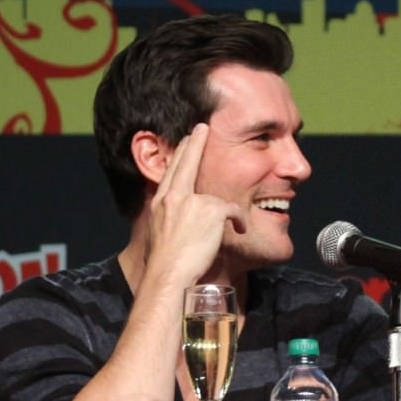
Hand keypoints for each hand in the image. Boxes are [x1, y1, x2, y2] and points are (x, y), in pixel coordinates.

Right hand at [145, 123, 244, 284]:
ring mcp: (191, 202)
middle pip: (185, 162)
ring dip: (225, 210)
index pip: (171, 171)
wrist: (169, 273)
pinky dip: (239, 222)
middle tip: (200, 127)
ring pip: (216, 196)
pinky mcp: (211, 210)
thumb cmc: (165, 263)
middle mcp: (173, 197)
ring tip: (233, 218)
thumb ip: (170, 220)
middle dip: (194, 142)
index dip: (179, 154)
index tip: (184, 140)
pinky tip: (240, 230)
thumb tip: (176, 221)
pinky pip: (234, 212)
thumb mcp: (161, 234)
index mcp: (160, 202)